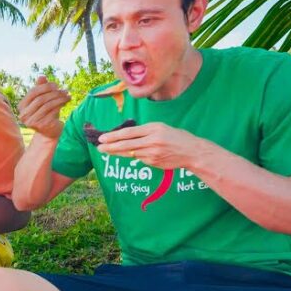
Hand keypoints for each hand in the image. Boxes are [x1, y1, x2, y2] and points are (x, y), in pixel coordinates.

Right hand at [18, 76, 70, 139]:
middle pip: (41, 99)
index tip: (57, 85)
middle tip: (65, 91)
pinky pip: (53, 112)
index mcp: (21, 106)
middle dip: (54, 93)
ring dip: (59, 99)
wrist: (50, 131)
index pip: (33, 92)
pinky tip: (66, 102)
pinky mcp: (42, 126)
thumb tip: (41, 76)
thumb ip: (41, 88)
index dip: (45, 87)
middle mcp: (24, 115)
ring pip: (48, 105)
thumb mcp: (43, 100)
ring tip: (67, 95)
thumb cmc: (46, 113)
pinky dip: (61, 105)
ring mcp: (32, 121)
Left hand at [97, 122, 211, 169]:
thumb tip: (125, 136)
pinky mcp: (153, 163)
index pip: (129, 133)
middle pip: (126, 144)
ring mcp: (152, 153)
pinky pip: (139, 159)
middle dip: (110, 147)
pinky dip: (135, 156)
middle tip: (99, 148)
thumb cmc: (176, 137)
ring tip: (107, 151)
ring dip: (118, 152)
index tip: (102, 138)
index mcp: (154, 129)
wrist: (191, 152)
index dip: (114, 136)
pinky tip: (136, 153)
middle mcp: (152, 141)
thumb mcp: (161, 128)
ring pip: (130, 153)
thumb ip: (144, 131)